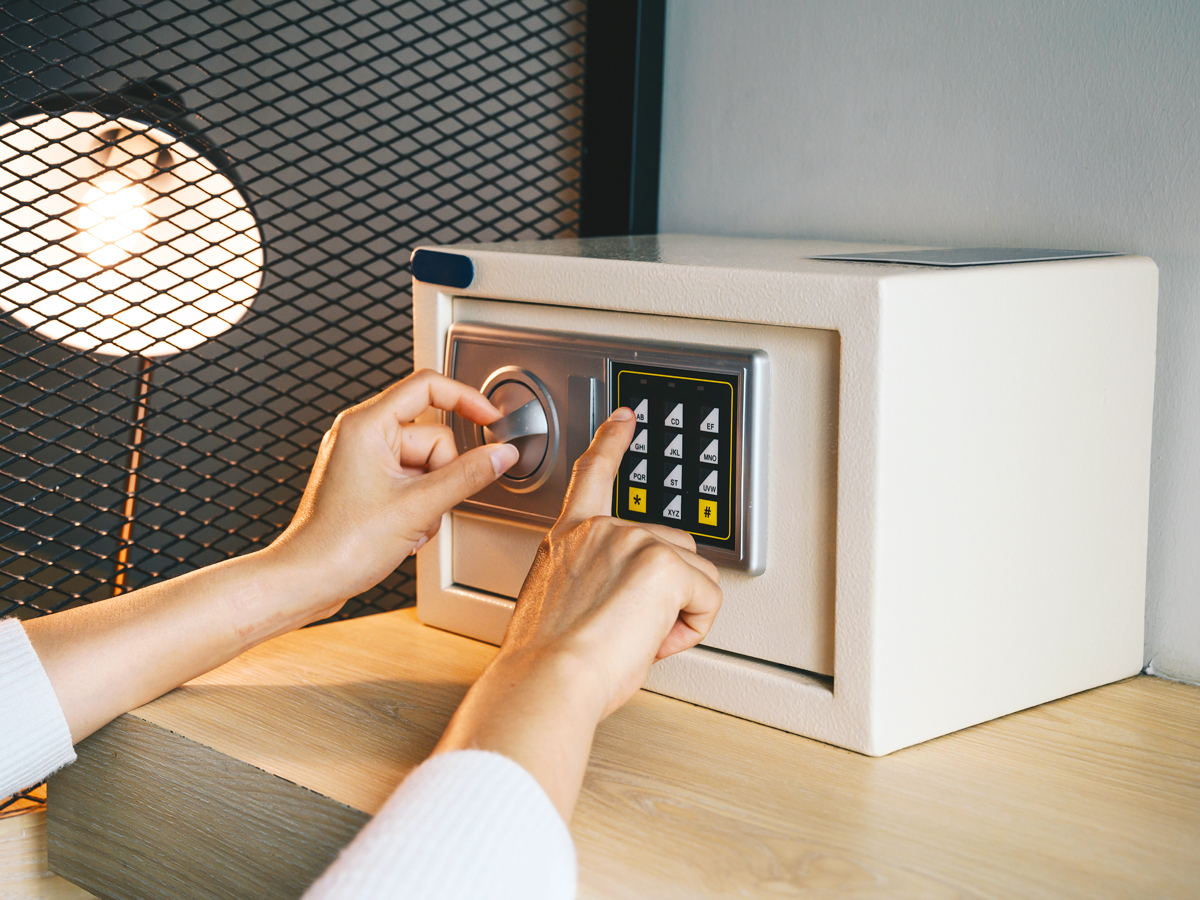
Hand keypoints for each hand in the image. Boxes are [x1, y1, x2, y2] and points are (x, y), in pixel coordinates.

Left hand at [269, 368, 518, 619]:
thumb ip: (468, 476)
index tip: (491, 419)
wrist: (308, 580)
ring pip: (426, 465)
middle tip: (427, 506)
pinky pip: (411, 482)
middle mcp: (361, 435)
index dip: (467, 399)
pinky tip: (404, 531)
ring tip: (410, 525)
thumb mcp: (419, 507)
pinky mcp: (366, 483)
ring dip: (431, 498)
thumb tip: (501, 455)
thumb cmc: (341, 545)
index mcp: (366, 425)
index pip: (428, 387)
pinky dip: (417, 507)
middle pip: (432, 437)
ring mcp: (363, 460)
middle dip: (442, 476)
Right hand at [433, 406, 722, 820]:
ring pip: (694, 573)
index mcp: (568, 538)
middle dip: (668, 590)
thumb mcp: (558, 608)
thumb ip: (590, 585)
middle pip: (671, 545)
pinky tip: (655, 641)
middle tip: (631, 631)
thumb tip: (622, 607)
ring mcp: (632, 541)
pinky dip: (693, 628)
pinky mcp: (662, 563)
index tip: (625, 417)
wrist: (547, 680)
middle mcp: (599, 530)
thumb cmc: (546, 665)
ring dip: (680, 611)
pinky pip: (708, 598)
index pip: (593, 475)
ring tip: (637, 639)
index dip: (611, 440)